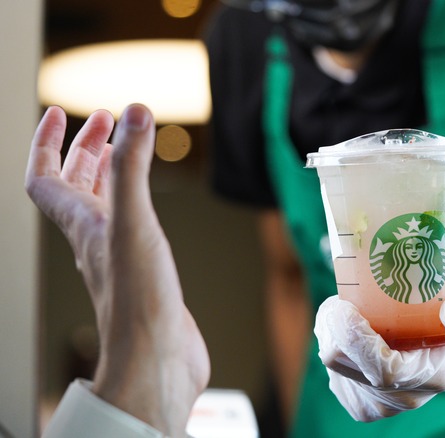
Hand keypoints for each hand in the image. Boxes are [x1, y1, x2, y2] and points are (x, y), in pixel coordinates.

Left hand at [27, 105, 209, 436]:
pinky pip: (133, 225)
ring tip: (126, 149)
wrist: (156, 358)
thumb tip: (136, 112)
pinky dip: (137, 201)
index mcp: (81, 224)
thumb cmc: (138, 301)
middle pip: (75, 186)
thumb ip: (133, 167)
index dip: (47, 142)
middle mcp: (95, 237)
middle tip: (107, 120)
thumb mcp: (133, 222)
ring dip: (109, 172)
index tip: (61, 112)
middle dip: (86, 148)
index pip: (45, 177)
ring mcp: (119, 256)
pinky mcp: (145, 271)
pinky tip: (152, 204)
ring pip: (103, 204)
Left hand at [313, 277, 444, 421]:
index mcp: (434, 376)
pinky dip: (334, 344)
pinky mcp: (360, 401)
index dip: (356, 340)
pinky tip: (351, 329)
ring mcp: (380, 403)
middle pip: (347, 368)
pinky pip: (333, 371)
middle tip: (343, 299)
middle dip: (335, 329)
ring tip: (352, 310)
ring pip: (335, 368)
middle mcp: (404, 397)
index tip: (344, 308)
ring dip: (333, 333)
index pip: (384, 369)